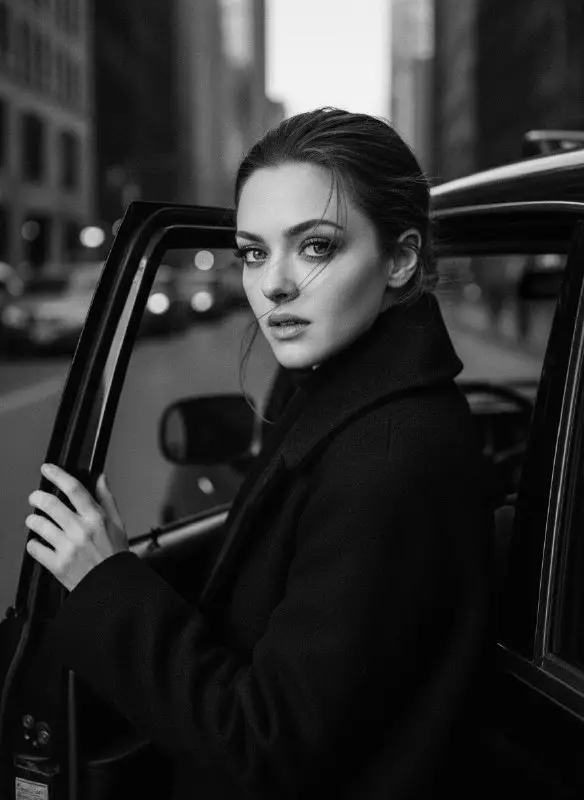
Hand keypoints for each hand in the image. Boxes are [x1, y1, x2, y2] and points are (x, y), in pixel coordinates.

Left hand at [25, 464, 128, 591]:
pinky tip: (40, 543)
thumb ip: (107, 499)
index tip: (47, 469)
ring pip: (39, 524)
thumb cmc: (115, 555)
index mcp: (96, 518)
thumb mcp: (117, 523)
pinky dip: (33, 544)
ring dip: (33, 520)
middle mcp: (81, 531)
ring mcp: (68, 548)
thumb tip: (100, 478)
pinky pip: (34, 547)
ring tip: (35, 521)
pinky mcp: (57, 564)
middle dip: (37, 497)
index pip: (74, 488)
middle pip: (50, 504)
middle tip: (35, 498)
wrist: (112, 586)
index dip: (57, 475)